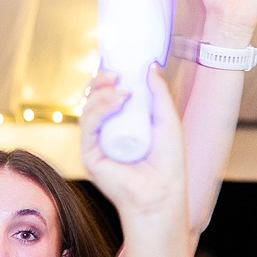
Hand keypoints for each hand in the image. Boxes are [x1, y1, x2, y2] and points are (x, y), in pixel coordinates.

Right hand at [79, 69, 186, 223]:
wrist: (162, 194)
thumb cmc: (168, 164)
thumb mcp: (167, 120)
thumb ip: (159, 93)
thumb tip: (151, 66)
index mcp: (123, 123)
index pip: (109, 93)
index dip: (109, 76)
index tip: (119, 62)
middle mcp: (107, 131)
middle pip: (94, 97)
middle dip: (101, 80)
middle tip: (116, 72)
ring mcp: (97, 143)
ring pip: (87, 108)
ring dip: (102, 93)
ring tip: (122, 90)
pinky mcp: (90, 154)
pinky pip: (87, 125)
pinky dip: (99, 108)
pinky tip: (116, 101)